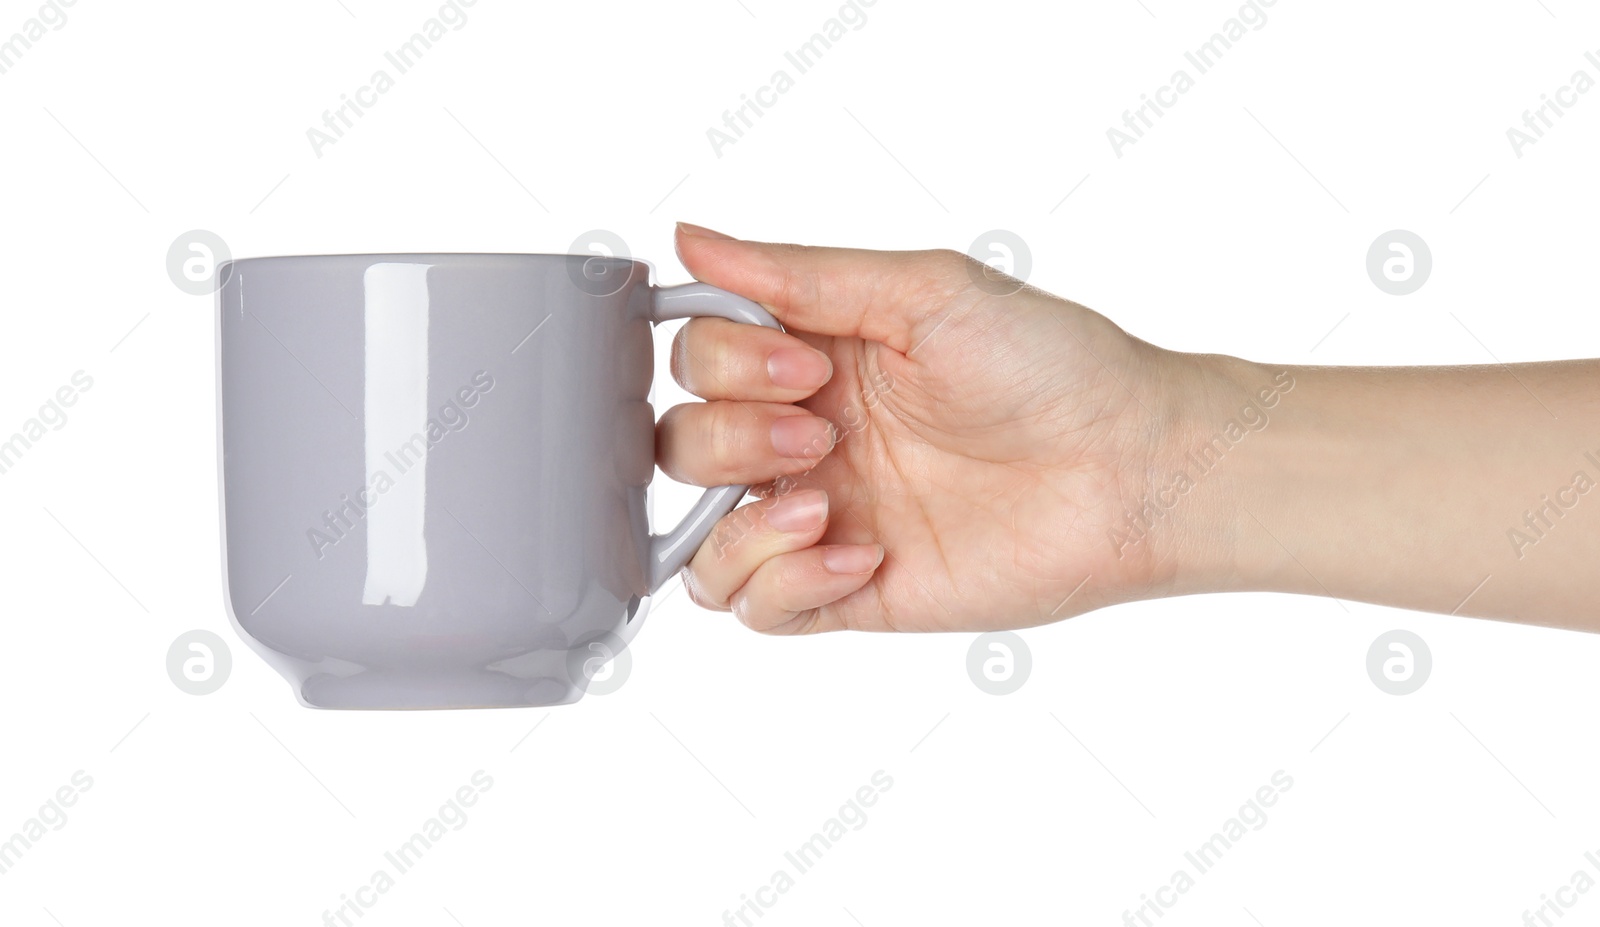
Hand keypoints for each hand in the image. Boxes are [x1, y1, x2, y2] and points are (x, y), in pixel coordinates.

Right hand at [659, 223, 1206, 633]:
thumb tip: (687, 237)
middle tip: (821, 434)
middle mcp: (807, 435)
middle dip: (731, 438)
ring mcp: (824, 517)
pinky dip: (782, 582)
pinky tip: (859, 555)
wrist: (1131, 467)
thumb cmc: (1050, 366)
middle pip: (682, 446)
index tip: (806, 364)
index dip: (725, 362)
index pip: (698, 358)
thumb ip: (799, 273)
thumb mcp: (924, 292)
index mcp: (816, 355)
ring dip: (738, 520)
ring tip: (822, 504)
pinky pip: (757, 608)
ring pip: (699, 540)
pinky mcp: (851, 591)